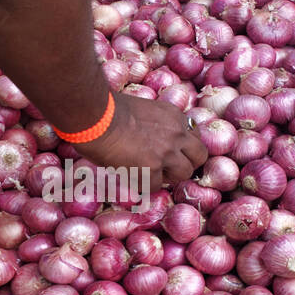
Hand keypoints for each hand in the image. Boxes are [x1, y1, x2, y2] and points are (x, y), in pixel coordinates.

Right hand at [75, 93, 207, 192]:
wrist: (95, 116)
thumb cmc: (107, 108)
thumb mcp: (141, 108)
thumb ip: (154, 122)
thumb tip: (148, 136)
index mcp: (174, 116)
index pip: (194, 135)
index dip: (185, 147)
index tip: (174, 151)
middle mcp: (176, 133)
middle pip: (200, 155)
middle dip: (186, 163)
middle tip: (169, 168)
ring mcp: (167, 152)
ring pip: (184, 173)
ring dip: (168, 177)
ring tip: (150, 175)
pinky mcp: (152, 169)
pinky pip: (155, 186)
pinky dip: (143, 185)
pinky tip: (131, 178)